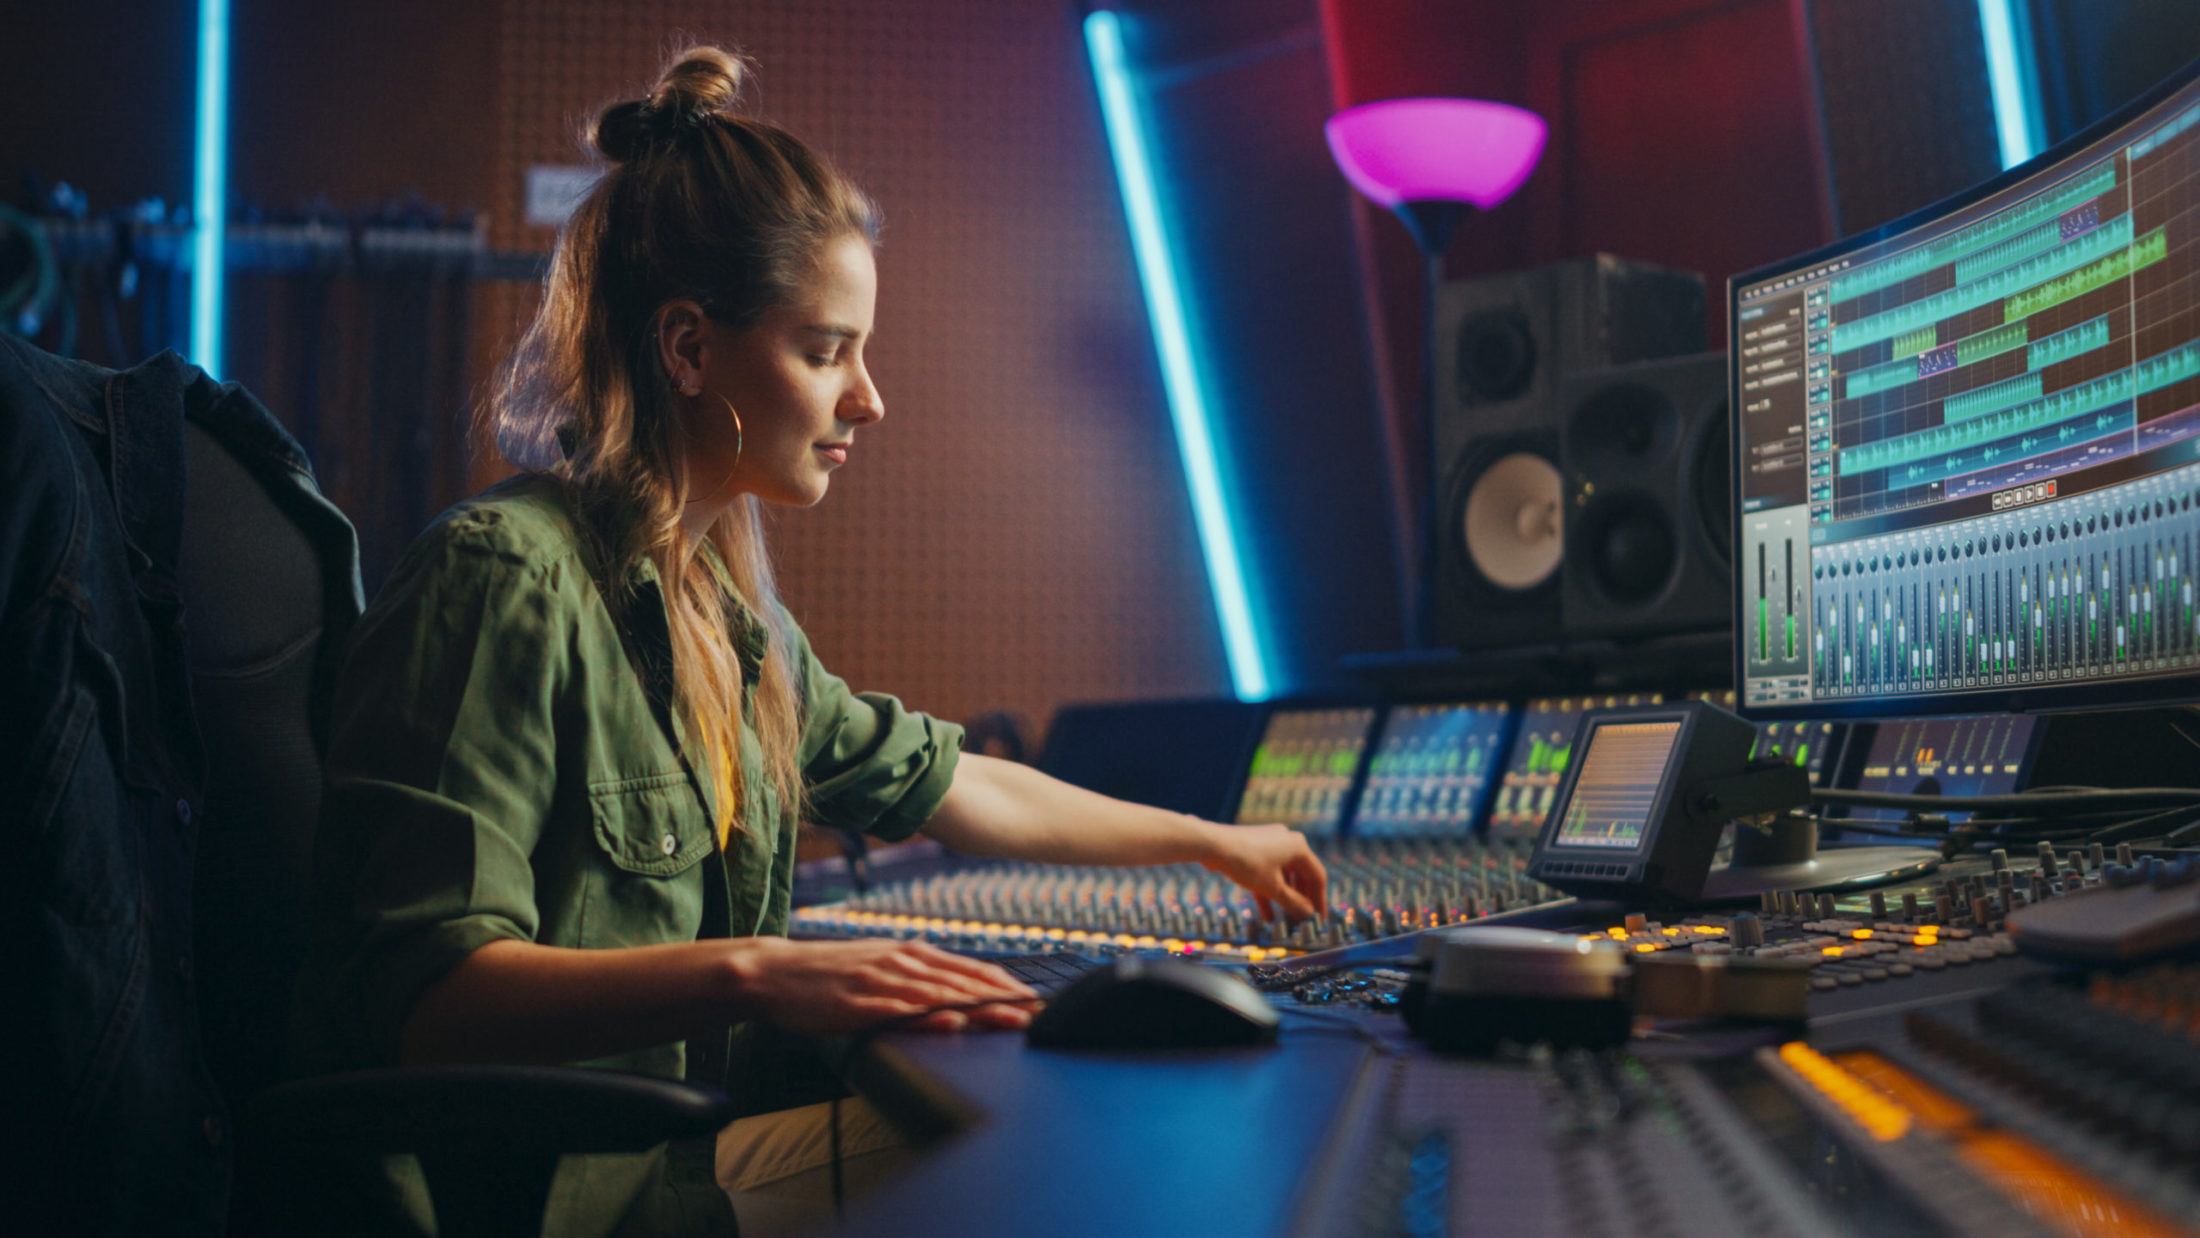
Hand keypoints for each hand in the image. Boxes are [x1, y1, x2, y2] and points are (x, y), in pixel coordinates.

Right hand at [731, 938, 1039, 1035]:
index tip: (1039, 1002)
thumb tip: (961, 994)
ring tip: (1012, 1020)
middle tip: (1041, 1015)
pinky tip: (951, 1023)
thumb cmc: (830, 976)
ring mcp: (879, 981)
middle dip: (1006, 999)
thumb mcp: (882, 966)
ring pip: (939, 995)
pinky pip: (898, 1012)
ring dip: (979, 1008)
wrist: (775, 972)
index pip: (971, 970)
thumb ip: (920, 977)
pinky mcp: (856, 1005)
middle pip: (964, 982)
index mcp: (911, 953)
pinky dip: (927, 1017)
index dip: (1007, 986)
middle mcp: (902, 961)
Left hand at [1197, 822, 1328, 923]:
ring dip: (1284, 898)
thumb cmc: (1246, 863)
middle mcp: (1288, 841)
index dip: (1319, 901)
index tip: (1319, 920)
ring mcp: (1271, 842)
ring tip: (1285, 922)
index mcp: (1299, 847)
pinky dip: (1269, 891)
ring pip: (1283, 875)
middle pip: (1301, 876)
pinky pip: (1268, 872)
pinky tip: (1267, 915)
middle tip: (1302, 921)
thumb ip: (1294, 903)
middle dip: (1301, 901)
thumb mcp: (1273, 888)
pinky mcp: (1255, 847)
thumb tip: (1309, 916)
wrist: (1212, 844)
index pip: (1317, 877)